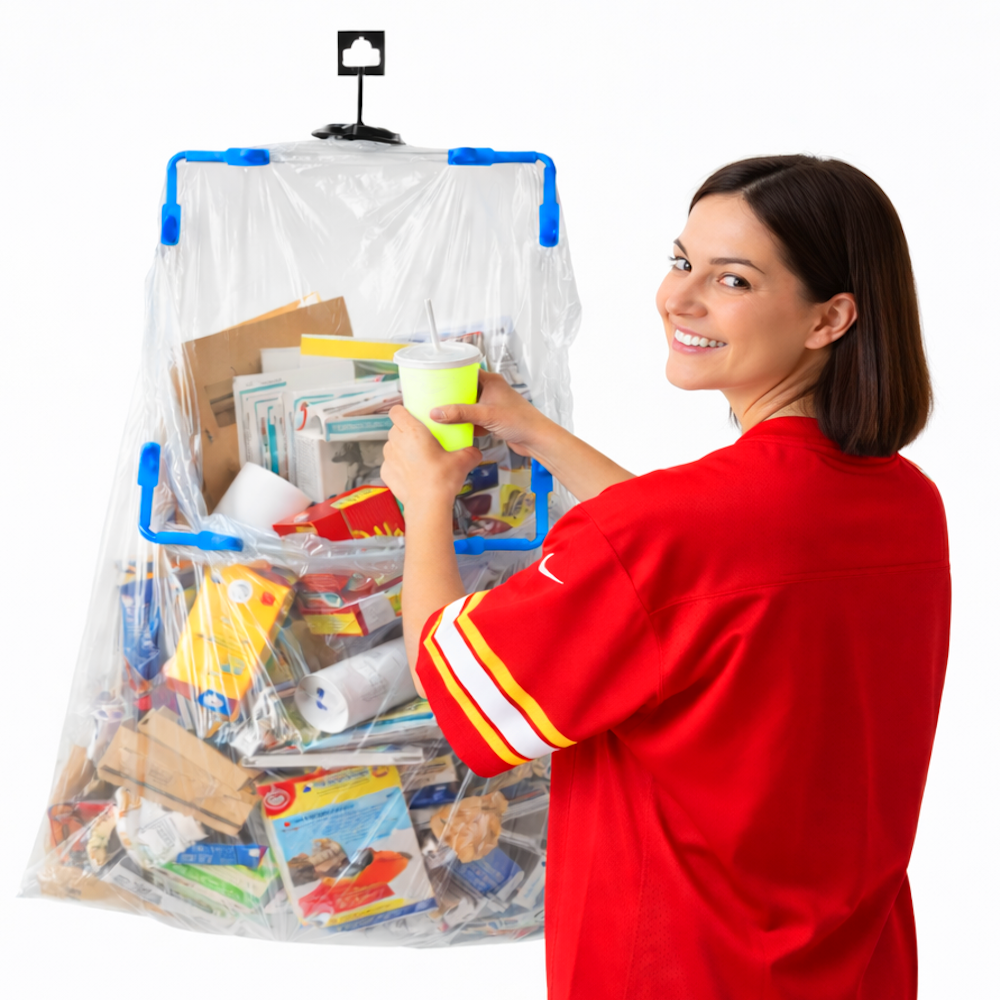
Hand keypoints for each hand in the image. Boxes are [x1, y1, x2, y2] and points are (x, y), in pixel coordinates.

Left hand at [380, 406, 481, 510]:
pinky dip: (398, 465)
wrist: (428, 505)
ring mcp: (389, 458)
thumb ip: (470, 452)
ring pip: (391, 445)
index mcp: (413, 431)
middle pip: (395, 428)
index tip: (412, 416)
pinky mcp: (386, 473)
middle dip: (405, 431)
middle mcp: (397, 442)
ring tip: (417, 458)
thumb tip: (475, 452)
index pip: (396, 411)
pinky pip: (390, 463)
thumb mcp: (463, 461)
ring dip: (401, 448)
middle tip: (421, 440)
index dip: (403, 412)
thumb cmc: (442, 480)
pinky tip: (411, 473)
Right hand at [429, 371, 549, 457]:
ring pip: (469, 405)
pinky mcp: (494, 419)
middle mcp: (492, 390)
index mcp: (491, 381)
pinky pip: (475, 419)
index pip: (466, 372)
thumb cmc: (520, 421)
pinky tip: (456, 429)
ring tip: (441, 414)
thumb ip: (460, 413)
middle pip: (465, 389)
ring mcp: (493, 405)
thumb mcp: (486, 415)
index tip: (435, 380)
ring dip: (458, 411)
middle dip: (451, 396)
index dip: (451, 375)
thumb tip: (436, 413)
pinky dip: (467, 423)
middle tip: (434, 400)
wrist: (537, 439)